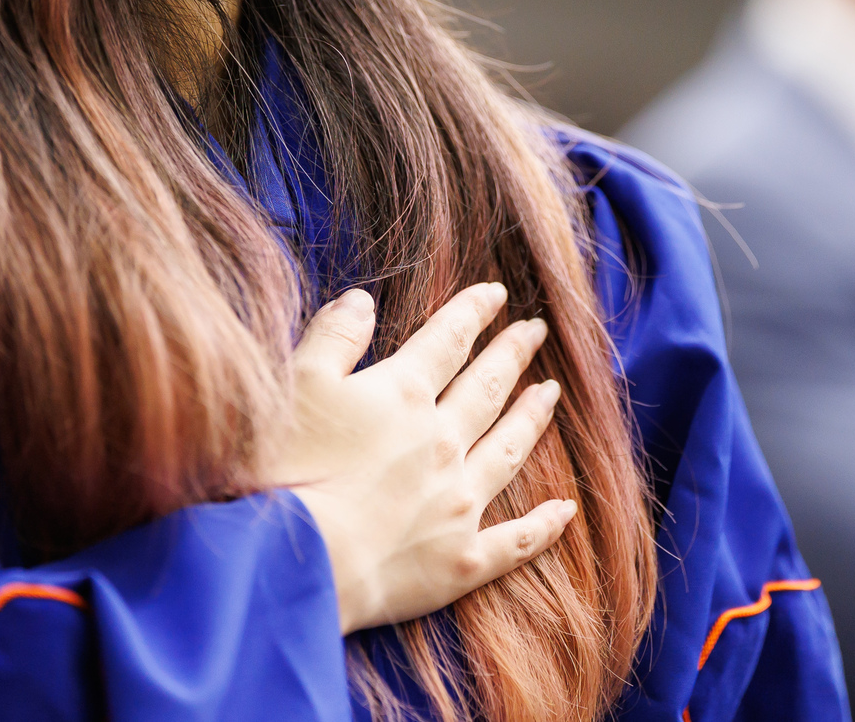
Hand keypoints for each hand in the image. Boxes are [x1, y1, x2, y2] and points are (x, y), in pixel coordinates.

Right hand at [270, 282, 576, 633]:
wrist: (302, 560)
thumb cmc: (289, 468)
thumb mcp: (299, 382)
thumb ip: (335, 336)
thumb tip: (364, 300)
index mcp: (404, 394)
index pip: (448, 340)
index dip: (473, 312)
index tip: (497, 294)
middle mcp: (443, 441)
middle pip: (488, 388)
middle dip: (513, 354)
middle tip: (536, 331)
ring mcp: (458, 501)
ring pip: (509, 450)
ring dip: (532, 418)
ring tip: (551, 394)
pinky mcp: (461, 559)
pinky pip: (517, 540)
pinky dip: (544, 525)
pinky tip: (565, 509)